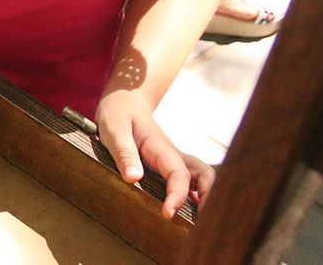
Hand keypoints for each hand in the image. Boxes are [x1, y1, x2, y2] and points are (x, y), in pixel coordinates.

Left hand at [95, 90, 216, 217]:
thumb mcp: (114, 130)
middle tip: (200, 222)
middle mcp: (173, 155)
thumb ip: (124, 153)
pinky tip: (190, 210)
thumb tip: (134, 179)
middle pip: (203, 175)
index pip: (178, 174)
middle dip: (208, 197)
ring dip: (206, 196)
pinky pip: (189, 180)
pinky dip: (195, 194)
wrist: (124, 100)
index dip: (177, 195)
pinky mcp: (169, 165)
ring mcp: (174, 160)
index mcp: (161, 148)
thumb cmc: (118, 114)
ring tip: (199, 220)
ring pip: (201, 177)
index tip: (168, 213)